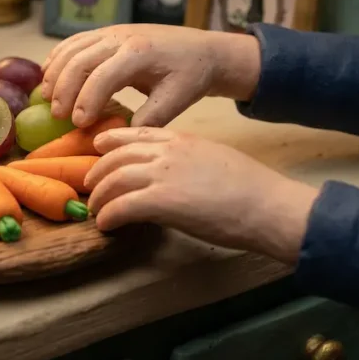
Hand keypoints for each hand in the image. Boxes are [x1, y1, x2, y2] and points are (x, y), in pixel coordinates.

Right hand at [40, 25, 260, 128]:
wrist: (202, 49)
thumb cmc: (191, 76)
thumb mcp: (177, 99)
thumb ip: (149, 118)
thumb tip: (118, 137)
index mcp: (140, 53)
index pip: (102, 76)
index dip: (86, 101)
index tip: (78, 125)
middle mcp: (120, 37)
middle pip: (80, 60)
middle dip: (64, 89)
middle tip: (58, 116)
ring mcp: (111, 32)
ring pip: (71, 48)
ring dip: (55, 73)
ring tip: (46, 99)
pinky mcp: (106, 33)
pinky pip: (74, 42)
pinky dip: (57, 57)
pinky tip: (47, 75)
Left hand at [85, 127, 317, 263]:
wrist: (267, 205)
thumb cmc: (251, 189)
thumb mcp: (214, 159)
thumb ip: (187, 160)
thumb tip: (171, 175)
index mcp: (181, 139)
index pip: (135, 133)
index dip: (112, 141)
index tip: (98, 148)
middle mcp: (167, 152)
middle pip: (117, 156)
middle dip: (99, 172)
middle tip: (90, 187)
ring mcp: (162, 174)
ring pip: (113, 180)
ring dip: (100, 198)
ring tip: (96, 211)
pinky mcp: (161, 201)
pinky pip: (121, 206)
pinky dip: (109, 216)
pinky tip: (107, 225)